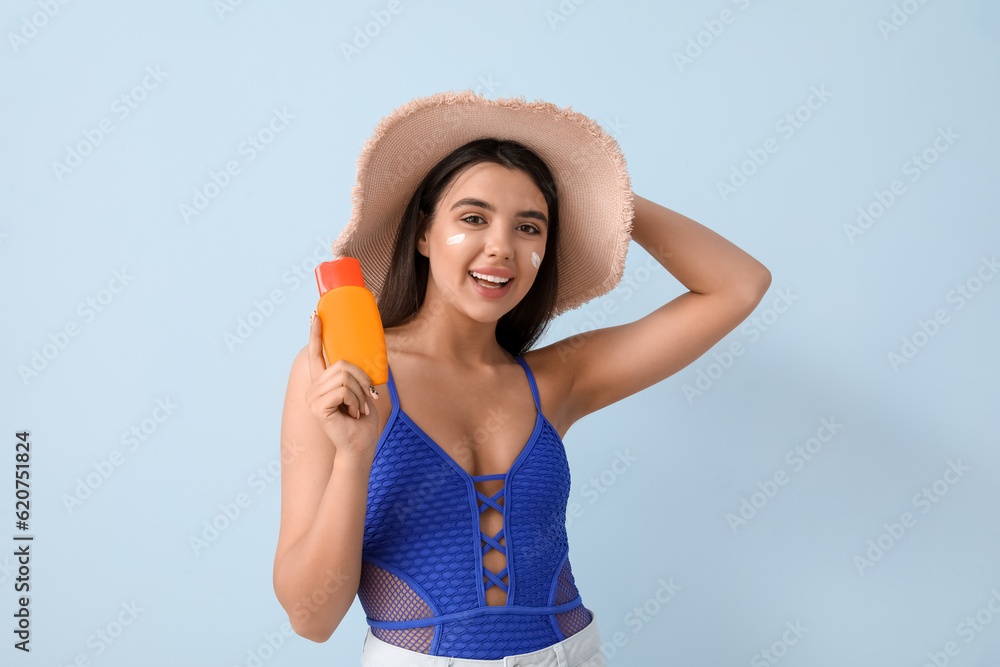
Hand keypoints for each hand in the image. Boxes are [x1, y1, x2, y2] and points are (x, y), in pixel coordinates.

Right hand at [304, 311, 377, 458]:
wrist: (360, 445)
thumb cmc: (363, 419)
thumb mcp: (363, 390)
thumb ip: (358, 373)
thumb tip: (366, 348)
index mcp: (323, 382)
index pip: (316, 353)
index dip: (315, 333)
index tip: (315, 314)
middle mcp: (314, 387)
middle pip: (342, 365)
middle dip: (362, 380)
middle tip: (366, 399)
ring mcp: (313, 397)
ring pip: (345, 377)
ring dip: (360, 394)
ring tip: (358, 409)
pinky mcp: (317, 407)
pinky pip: (344, 390)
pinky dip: (356, 401)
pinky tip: (353, 414)